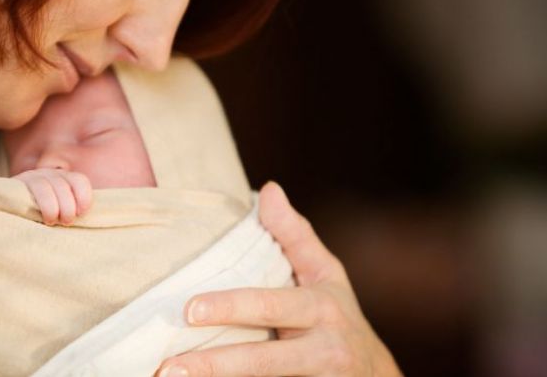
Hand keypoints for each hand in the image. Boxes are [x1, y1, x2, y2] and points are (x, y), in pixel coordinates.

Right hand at [13, 168, 92, 225]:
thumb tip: (90, 220)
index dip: (84, 196)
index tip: (82, 213)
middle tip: (66, 222)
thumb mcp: (61, 210)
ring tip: (51, 221)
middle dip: (68, 206)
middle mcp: (50, 174)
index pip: (79, 180)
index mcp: (64, 179)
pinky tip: (39, 217)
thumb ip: (73, 210)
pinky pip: (32, 189)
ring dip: (52, 207)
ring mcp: (33, 176)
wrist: (10, 213)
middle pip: (64, 185)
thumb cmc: (42, 216)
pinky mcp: (18, 183)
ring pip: (47, 186)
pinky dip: (40, 203)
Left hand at [157, 182, 400, 375]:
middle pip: (264, 360)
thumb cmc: (336, 315)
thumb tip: (267, 190)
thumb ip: (294, 235)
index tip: (189, 308)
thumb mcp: (325, 273)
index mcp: (322, 307)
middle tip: (170, 367)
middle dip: (215, 364)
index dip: (229, 307)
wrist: (377, 375)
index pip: (269, 306)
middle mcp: (325, 349)